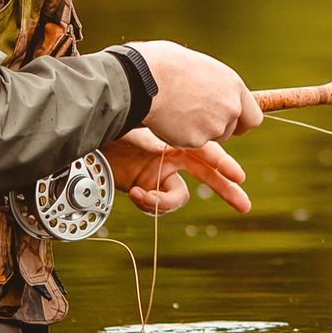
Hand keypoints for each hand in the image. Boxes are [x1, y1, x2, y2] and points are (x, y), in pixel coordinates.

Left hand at [100, 126, 251, 215]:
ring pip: (179, 196)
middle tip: (244, 206)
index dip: (224, 165)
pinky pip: (159, 204)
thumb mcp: (139, 128)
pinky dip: (149, 203)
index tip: (239, 177)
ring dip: (164, 202)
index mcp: (177, 137)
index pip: (207, 152)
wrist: (87, 138)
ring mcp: (161, 173)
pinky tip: (135, 193)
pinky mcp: (147, 188)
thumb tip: (177, 142)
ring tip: (143, 195)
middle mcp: (173, 156)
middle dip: (226, 190)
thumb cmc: (114, 126)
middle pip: (207, 175)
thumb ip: (160, 136)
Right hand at [133, 40, 262, 147]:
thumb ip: (213, 84)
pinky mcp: (196, 140)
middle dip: (215, 128)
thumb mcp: (199, 67)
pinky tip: (168, 119)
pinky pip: (190, 143)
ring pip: (210, 138)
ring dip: (197, 131)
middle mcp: (230, 108)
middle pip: (230, 131)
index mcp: (233, 86)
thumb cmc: (165, 65)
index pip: (254, 118)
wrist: (144, 78)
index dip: (241, 123)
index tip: (232, 124)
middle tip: (192, 115)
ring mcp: (214, 126)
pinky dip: (180, 136)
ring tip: (177, 111)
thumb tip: (212, 90)